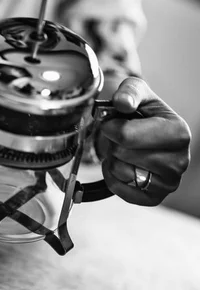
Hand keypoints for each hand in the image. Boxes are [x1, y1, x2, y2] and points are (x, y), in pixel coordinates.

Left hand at [98, 77, 190, 205]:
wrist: (145, 131)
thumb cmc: (141, 111)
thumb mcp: (137, 92)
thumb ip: (129, 92)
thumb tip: (122, 102)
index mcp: (178, 133)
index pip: (125, 136)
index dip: (110, 127)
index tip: (114, 121)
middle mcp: (179, 161)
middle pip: (121, 154)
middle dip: (113, 143)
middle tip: (122, 137)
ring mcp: (169, 183)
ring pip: (119, 172)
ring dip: (113, 159)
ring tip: (125, 149)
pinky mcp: (154, 197)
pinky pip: (118, 189)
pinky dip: (112, 177)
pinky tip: (123, 164)